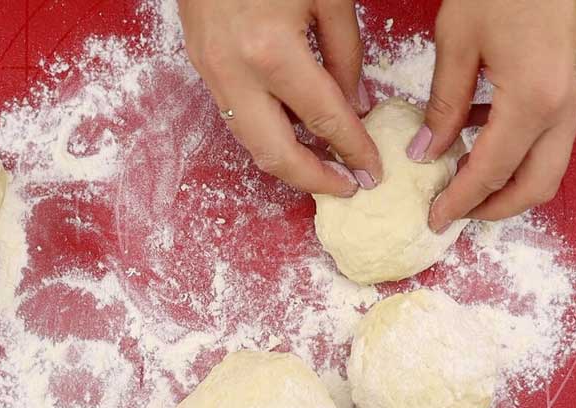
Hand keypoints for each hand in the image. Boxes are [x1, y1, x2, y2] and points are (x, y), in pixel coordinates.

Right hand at [177, 0, 381, 195]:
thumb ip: (346, 56)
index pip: (325, 120)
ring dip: (288, 163)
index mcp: (273, 52)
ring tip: (322, 167)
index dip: (354, 150)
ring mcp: (213, 75)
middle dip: (314, 181)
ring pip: (250, 143)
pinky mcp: (203, 70)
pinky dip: (268, 135)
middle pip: (275, 154)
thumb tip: (357, 106)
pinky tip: (293, 135)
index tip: (373, 172)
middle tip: (346, 188)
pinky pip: (238, 118)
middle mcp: (237, 74)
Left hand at [406, 0, 575, 231]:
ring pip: (547, 164)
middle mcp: (564, 107)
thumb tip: (427, 150)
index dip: (460, 201)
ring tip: (463, 183)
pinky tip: (479, 136)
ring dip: (509, 182)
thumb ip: (444, 104)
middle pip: (536, 185)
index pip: (490, 172)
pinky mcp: (573, 85)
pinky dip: (518, 149)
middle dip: (495, 209)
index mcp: (533, 100)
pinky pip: (548, 135)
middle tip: (456, 213)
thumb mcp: (459, 41)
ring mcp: (575, 97)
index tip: (435, 218)